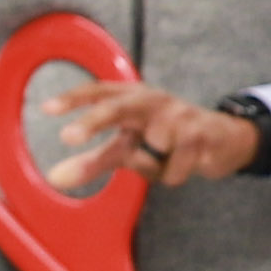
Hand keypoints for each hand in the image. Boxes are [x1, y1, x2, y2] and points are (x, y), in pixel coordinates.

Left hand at [41, 77, 259, 192]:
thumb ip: (92, 161)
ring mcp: (178, 114)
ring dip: (152, 167)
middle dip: (93, 121)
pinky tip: (184, 164)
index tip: (46, 109)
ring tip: (165, 159)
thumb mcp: (128, 147)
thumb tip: (54, 179)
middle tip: (67, 137)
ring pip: (148, 152)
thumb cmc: (167, 138)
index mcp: (131, 96)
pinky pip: (172, 170)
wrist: (224, 138)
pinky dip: (172, 175)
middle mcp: (152, 100)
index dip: (72, 98)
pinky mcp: (200, 134)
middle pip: (118, 107)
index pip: (98, 91)